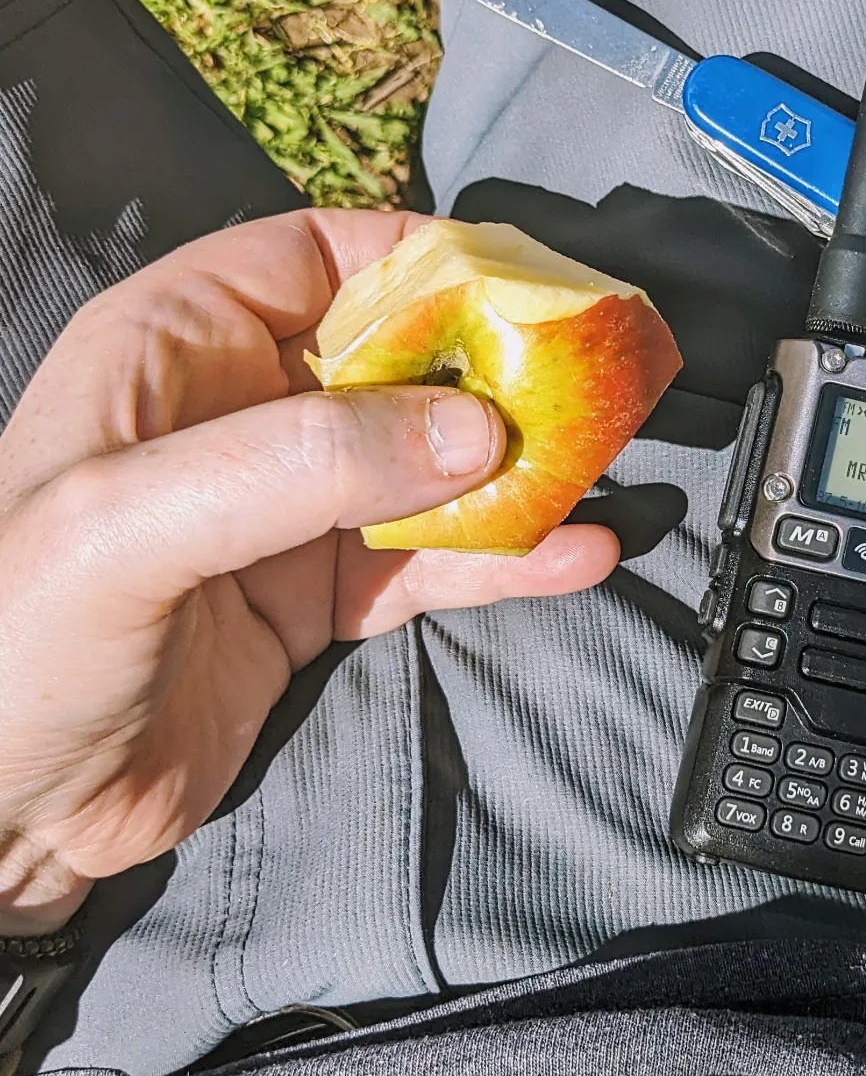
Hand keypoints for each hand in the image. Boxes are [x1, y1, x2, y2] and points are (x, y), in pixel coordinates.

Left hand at [0, 210, 620, 932]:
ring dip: (512, 470)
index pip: (317, 257)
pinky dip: (502, 560)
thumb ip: (301, 463)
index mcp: (174, 346)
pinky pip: (430, 559)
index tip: (524, 284)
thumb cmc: (17, 644)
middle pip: (397, 359)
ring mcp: (285, 506)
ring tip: (597, 474)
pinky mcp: (318, 592)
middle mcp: (240, 410)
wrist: (0, 818)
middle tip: (587, 385)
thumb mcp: (133, 529)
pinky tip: (573, 559)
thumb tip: (474, 428)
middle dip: (492, 370)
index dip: (421, 258)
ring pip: (427, 463)